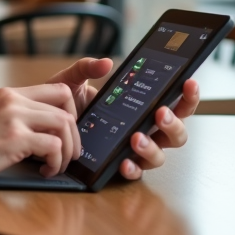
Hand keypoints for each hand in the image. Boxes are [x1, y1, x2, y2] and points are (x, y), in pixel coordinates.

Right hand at [0, 87, 80, 194]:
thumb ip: (11, 114)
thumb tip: (37, 128)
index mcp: (8, 94)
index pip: (57, 89)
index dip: (71, 111)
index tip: (67, 132)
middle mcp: (14, 101)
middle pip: (66, 108)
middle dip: (74, 135)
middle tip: (69, 153)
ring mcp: (15, 118)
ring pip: (65, 126)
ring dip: (67, 150)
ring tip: (57, 165)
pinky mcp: (15, 139)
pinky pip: (53, 147)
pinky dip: (55, 162)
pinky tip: (45, 172)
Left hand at [37, 56, 200, 179]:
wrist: (46, 123)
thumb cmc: (67, 102)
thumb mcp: (74, 80)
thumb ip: (87, 68)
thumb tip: (105, 63)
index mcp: (143, 107)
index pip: (176, 102)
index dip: (188, 95)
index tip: (188, 82)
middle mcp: (145, 129)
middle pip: (176, 132)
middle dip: (173, 123)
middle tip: (160, 112)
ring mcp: (134, 149)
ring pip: (160, 155)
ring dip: (152, 147)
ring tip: (137, 138)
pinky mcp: (118, 164)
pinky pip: (134, 172)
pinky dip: (132, 168)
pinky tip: (124, 162)